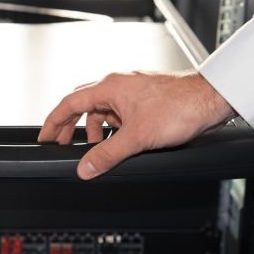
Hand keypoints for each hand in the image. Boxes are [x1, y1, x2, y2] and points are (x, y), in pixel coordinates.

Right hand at [37, 71, 235, 179]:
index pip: (70, 103)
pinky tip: (121, 142)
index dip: (53, 121)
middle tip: (62, 144)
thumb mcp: (137, 137)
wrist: (210, 100)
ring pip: (104, 111)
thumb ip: (107, 154)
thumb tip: (85, 168)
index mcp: (110, 87)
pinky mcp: (146, 99)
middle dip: (70, 126)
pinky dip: (115, 128)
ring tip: (97, 150)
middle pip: (83, 105)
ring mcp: (133, 91)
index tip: (43, 136)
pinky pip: (120, 114)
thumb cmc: (179, 107)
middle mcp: (118, 85)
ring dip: (96, 130)